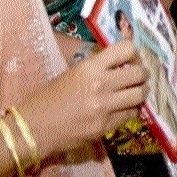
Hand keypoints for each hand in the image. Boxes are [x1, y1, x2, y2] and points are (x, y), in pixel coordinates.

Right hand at [18, 41, 146, 161]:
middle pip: (138, 73)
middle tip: (140, 75)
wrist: (33, 127)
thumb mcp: (73, 73)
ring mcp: (104, 108)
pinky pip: (129, 115)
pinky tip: (125, 108)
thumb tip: (119, 63)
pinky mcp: (105, 127)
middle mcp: (101, 84)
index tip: (132, 57)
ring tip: (136, 91)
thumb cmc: (48, 98)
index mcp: (90, 67)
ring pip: (139, 95)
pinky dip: (131, 109)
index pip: (125, 49)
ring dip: (141, 92)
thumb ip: (97, 67)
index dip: (133, 53)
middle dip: (142, 73)